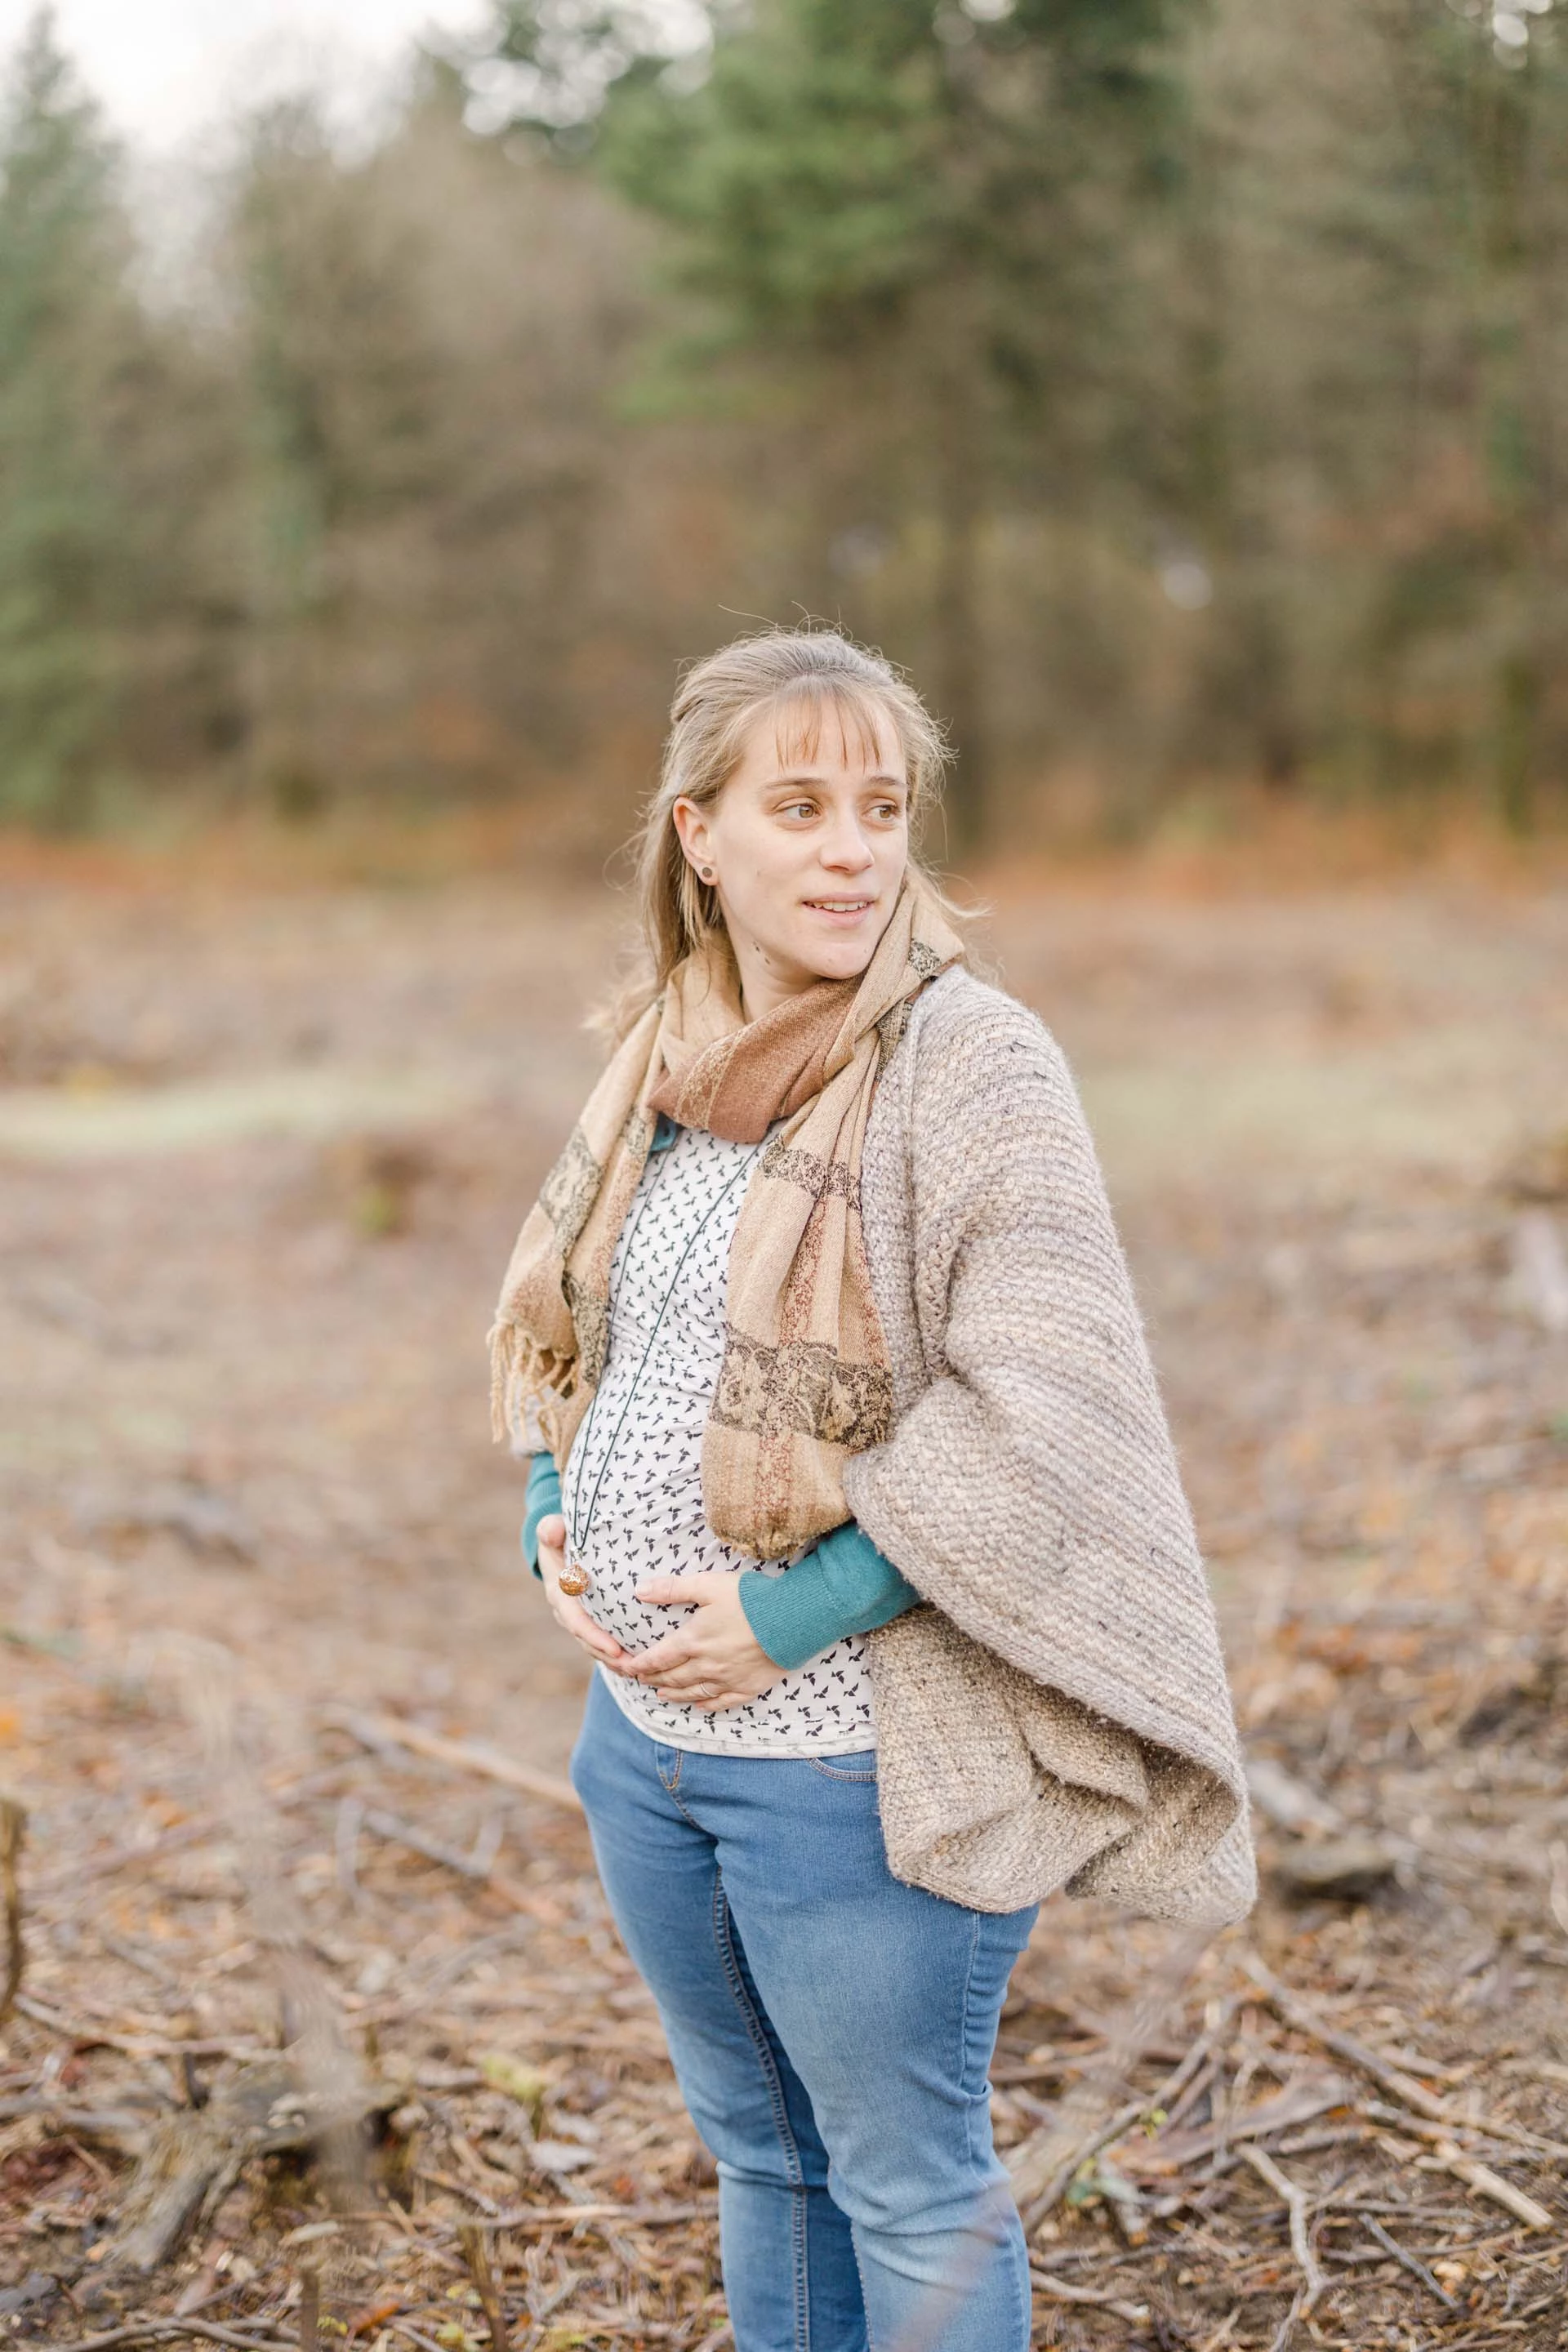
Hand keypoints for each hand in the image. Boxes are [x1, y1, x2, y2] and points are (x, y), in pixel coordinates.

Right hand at [536, 1514, 629, 1672]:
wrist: (558, 1543)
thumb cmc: (560, 1535)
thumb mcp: (552, 1529)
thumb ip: (550, 1529)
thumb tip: (552, 1530)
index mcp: (559, 1592)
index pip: (576, 1620)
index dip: (594, 1636)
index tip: (614, 1648)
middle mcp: (566, 1610)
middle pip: (588, 1640)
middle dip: (609, 1656)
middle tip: (634, 1666)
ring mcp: (577, 1617)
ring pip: (595, 1645)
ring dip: (615, 1660)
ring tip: (639, 1670)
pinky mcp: (589, 1619)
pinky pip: (601, 1640)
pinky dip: (616, 1654)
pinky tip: (638, 1663)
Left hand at [621, 1572, 780, 1710]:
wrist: (792, 1620)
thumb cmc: (751, 1599)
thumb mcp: (709, 1585)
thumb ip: (673, 1588)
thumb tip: (639, 1590)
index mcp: (693, 1640)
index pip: (658, 1657)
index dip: (640, 1664)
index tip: (627, 1667)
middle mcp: (706, 1665)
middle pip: (672, 1677)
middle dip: (653, 1678)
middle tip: (640, 1679)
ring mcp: (728, 1679)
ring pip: (693, 1692)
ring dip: (674, 1693)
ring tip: (661, 1694)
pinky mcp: (748, 1686)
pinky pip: (722, 1702)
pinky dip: (707, 1704)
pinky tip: (700, 1705)